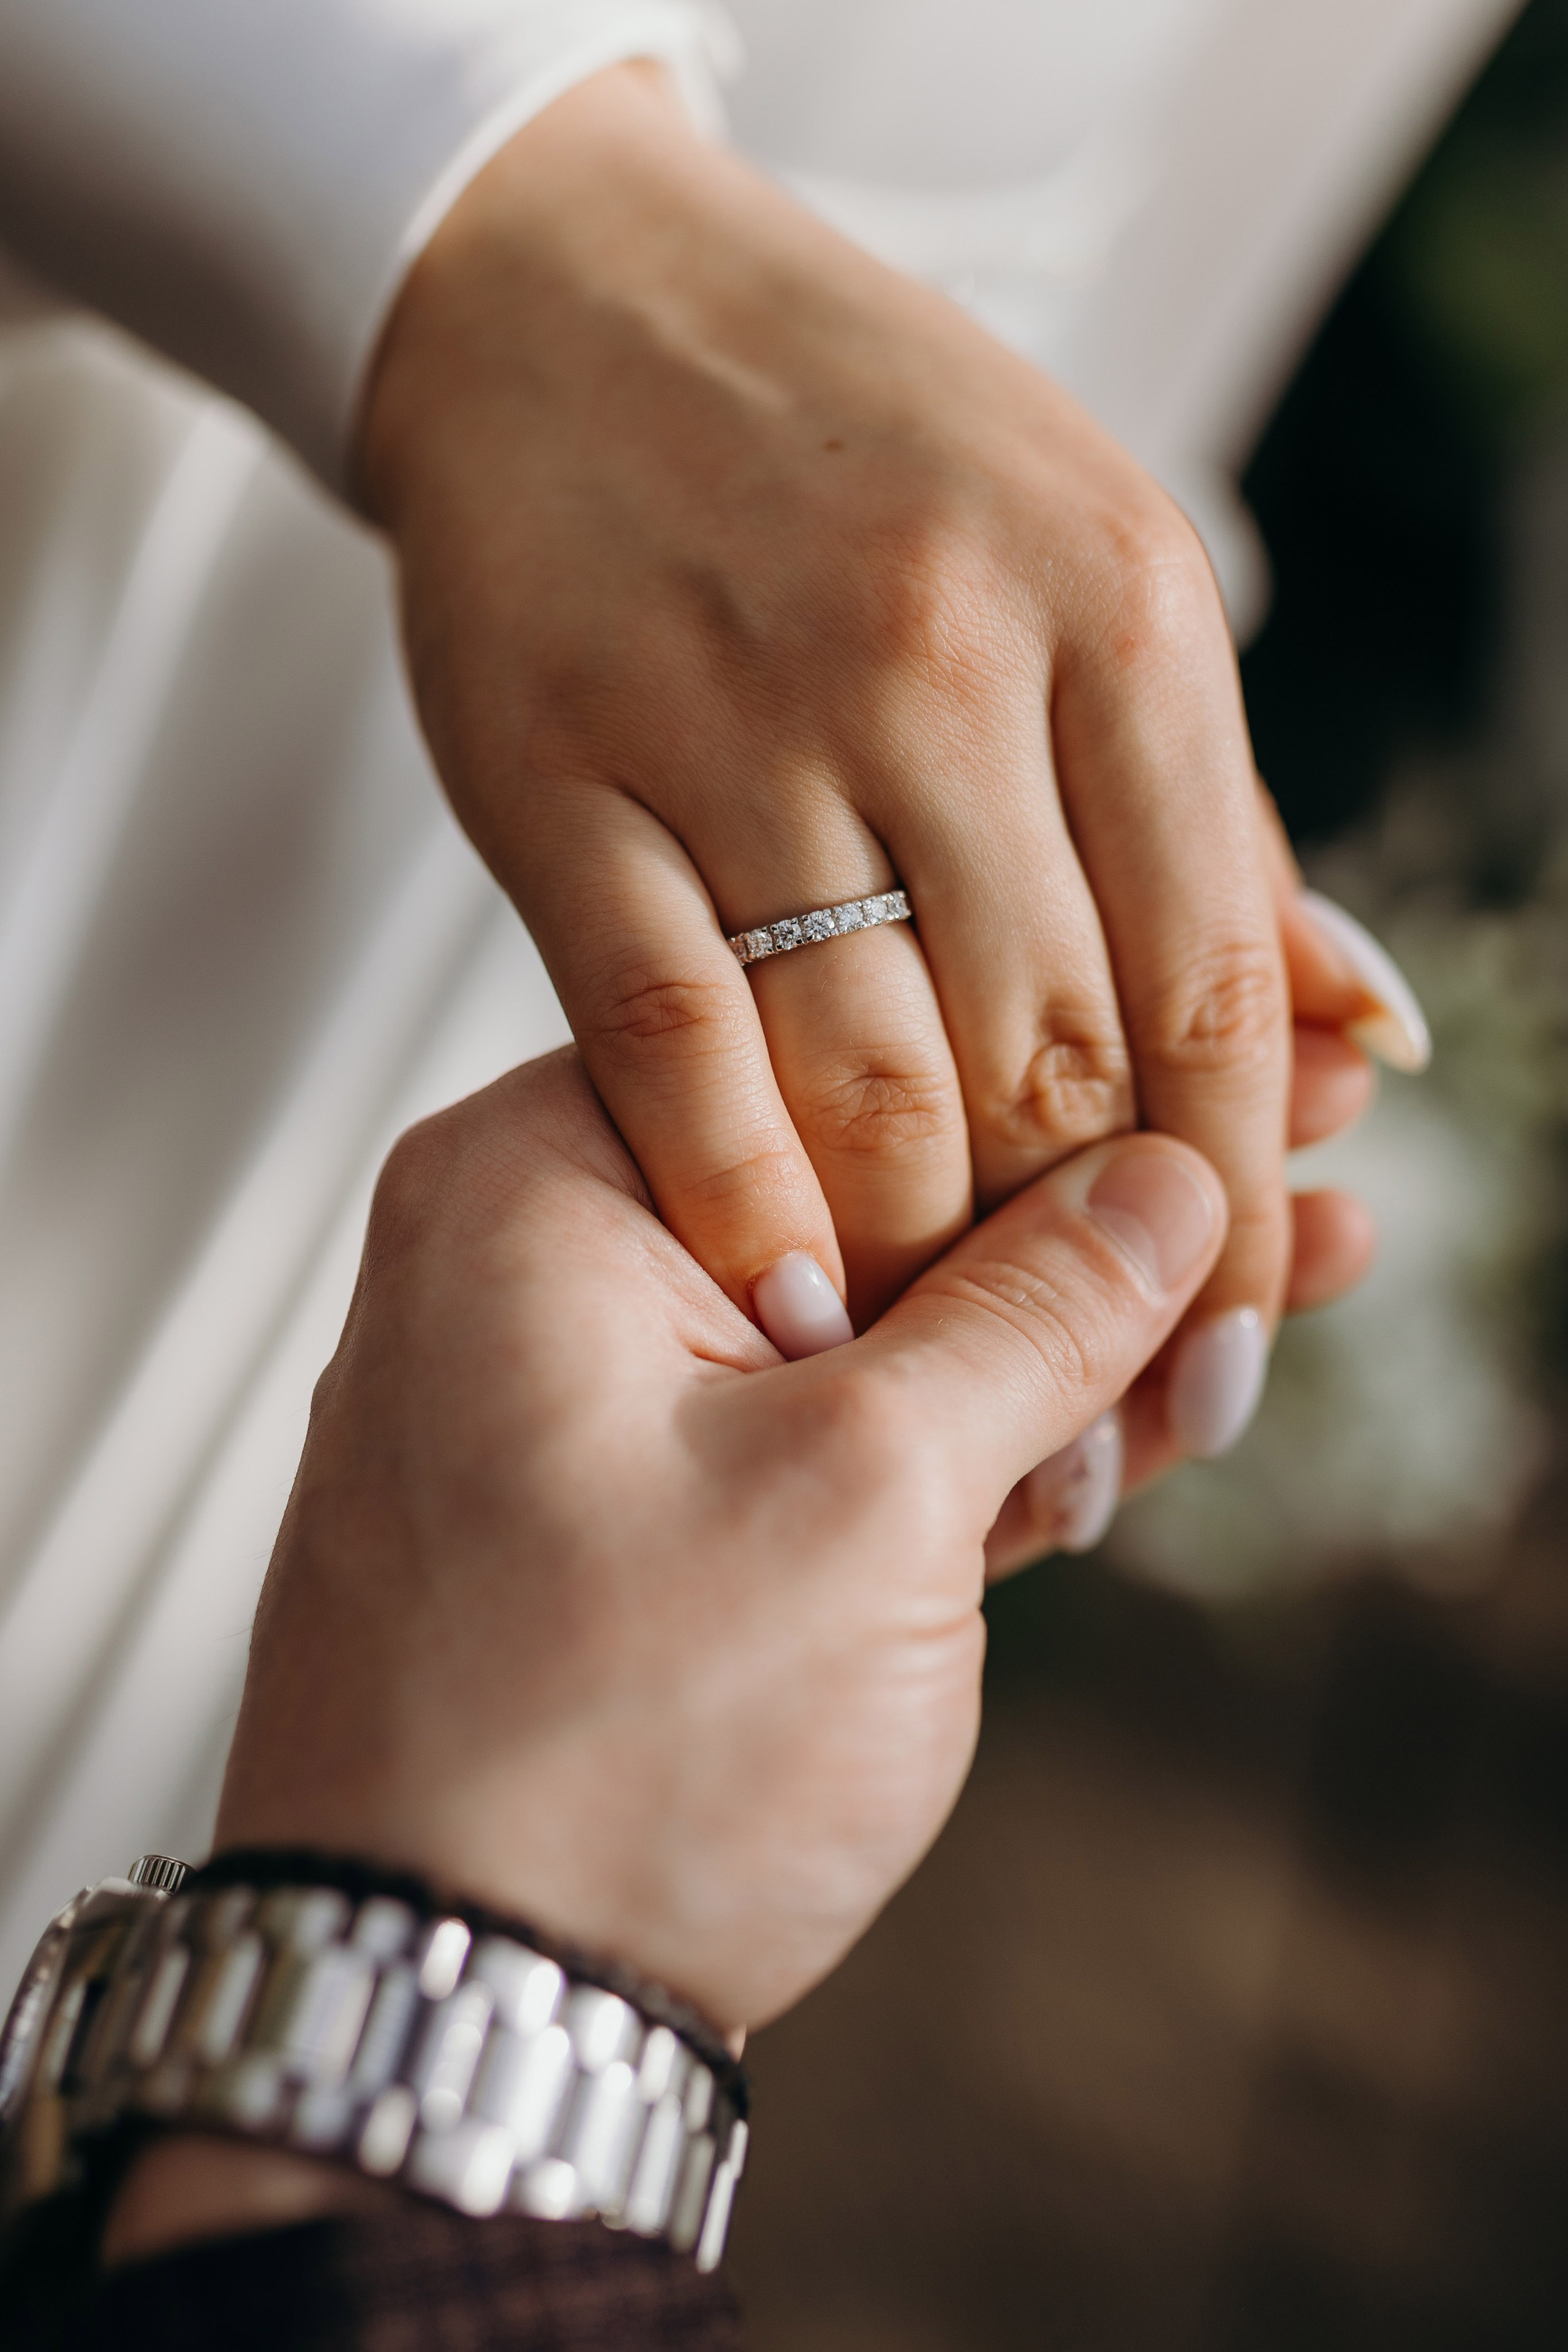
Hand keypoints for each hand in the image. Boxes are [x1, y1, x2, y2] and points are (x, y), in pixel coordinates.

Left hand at [214, 1050, 1229, 2032]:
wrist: (449, 2019)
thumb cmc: (595, 1759)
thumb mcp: (864, 1499)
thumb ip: (1031, 1319)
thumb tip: (1164, 1189)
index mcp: (540, 1183)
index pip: (836, 1039)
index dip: (1059, 1051)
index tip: (1225, 1060)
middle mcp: (544, 1265)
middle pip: (875, 1179)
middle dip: (1094, 1198)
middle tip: (1287, 1158)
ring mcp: (595, 1401)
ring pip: (874, 1319)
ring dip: (1065, 1332)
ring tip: (1268, 1282)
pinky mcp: (648, 1523)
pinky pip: (839, 1434)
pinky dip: (980, 1438)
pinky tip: (1146, 1399)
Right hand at [358, 64, 1406, 1450]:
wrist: (570, 303)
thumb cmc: (862, 451)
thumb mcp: (1093, 573)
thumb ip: (1218, 825)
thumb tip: (1365, 1037)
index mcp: (1114, 607)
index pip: (1208, 981)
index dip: (1228, 1199)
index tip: (1224, 1348)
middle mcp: (938, 661)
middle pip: (1052, 1055)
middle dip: (1083, 1271)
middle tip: (1091, 1411)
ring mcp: (737, 720)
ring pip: (871, 1073)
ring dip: (923, 1266)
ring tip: (942, 1376)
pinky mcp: (559, 778)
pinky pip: (667, 1037)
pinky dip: (737, 1195)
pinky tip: (786, 1302)